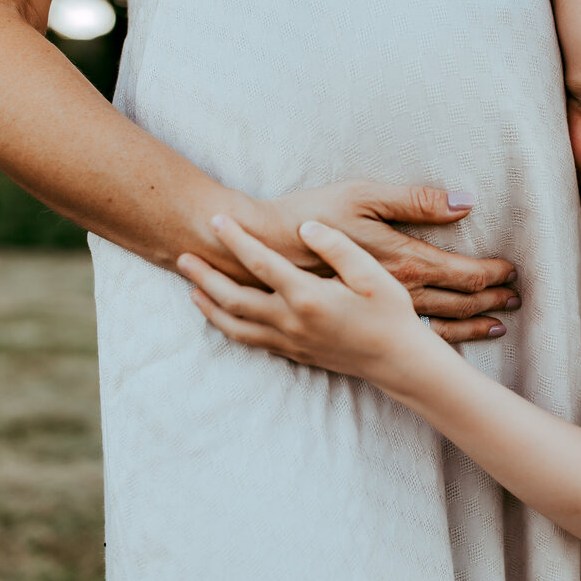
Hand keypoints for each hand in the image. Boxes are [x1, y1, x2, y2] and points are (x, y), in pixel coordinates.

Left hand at [180, 216, 436, 382]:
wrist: (399, 361)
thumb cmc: (390, 314)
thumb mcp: (371, 274)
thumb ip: (336, 247)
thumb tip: (305, 227)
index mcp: (308, 296)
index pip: (260, 263)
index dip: (235, 239)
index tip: (216, 219)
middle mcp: (291, 321)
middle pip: (233, 297)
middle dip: (205, 276)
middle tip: (181, 256)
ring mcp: (290, 340)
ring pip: (235, 325)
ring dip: (209, 305)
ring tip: (191, 288)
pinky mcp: (294, 353)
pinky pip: (250, 340)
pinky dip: (229, 326)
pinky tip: (223, 316)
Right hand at [245, 180, 517, 342]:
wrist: (263, 248)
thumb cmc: (312, 214)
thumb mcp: (365, 196)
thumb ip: (416, 201)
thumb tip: (463, 203)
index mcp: (404, 260)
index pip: (464, 273)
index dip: (493, 273)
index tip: (512, 271)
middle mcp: (399, 291)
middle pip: (459, 302)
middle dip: (491, 300)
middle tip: (515, 298)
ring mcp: (381, 308)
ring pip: (440, 323)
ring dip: (472, 323)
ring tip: (496, 324)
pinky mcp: (366, 316)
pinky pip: (412, 334)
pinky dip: (441, 338)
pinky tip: (450, 339)